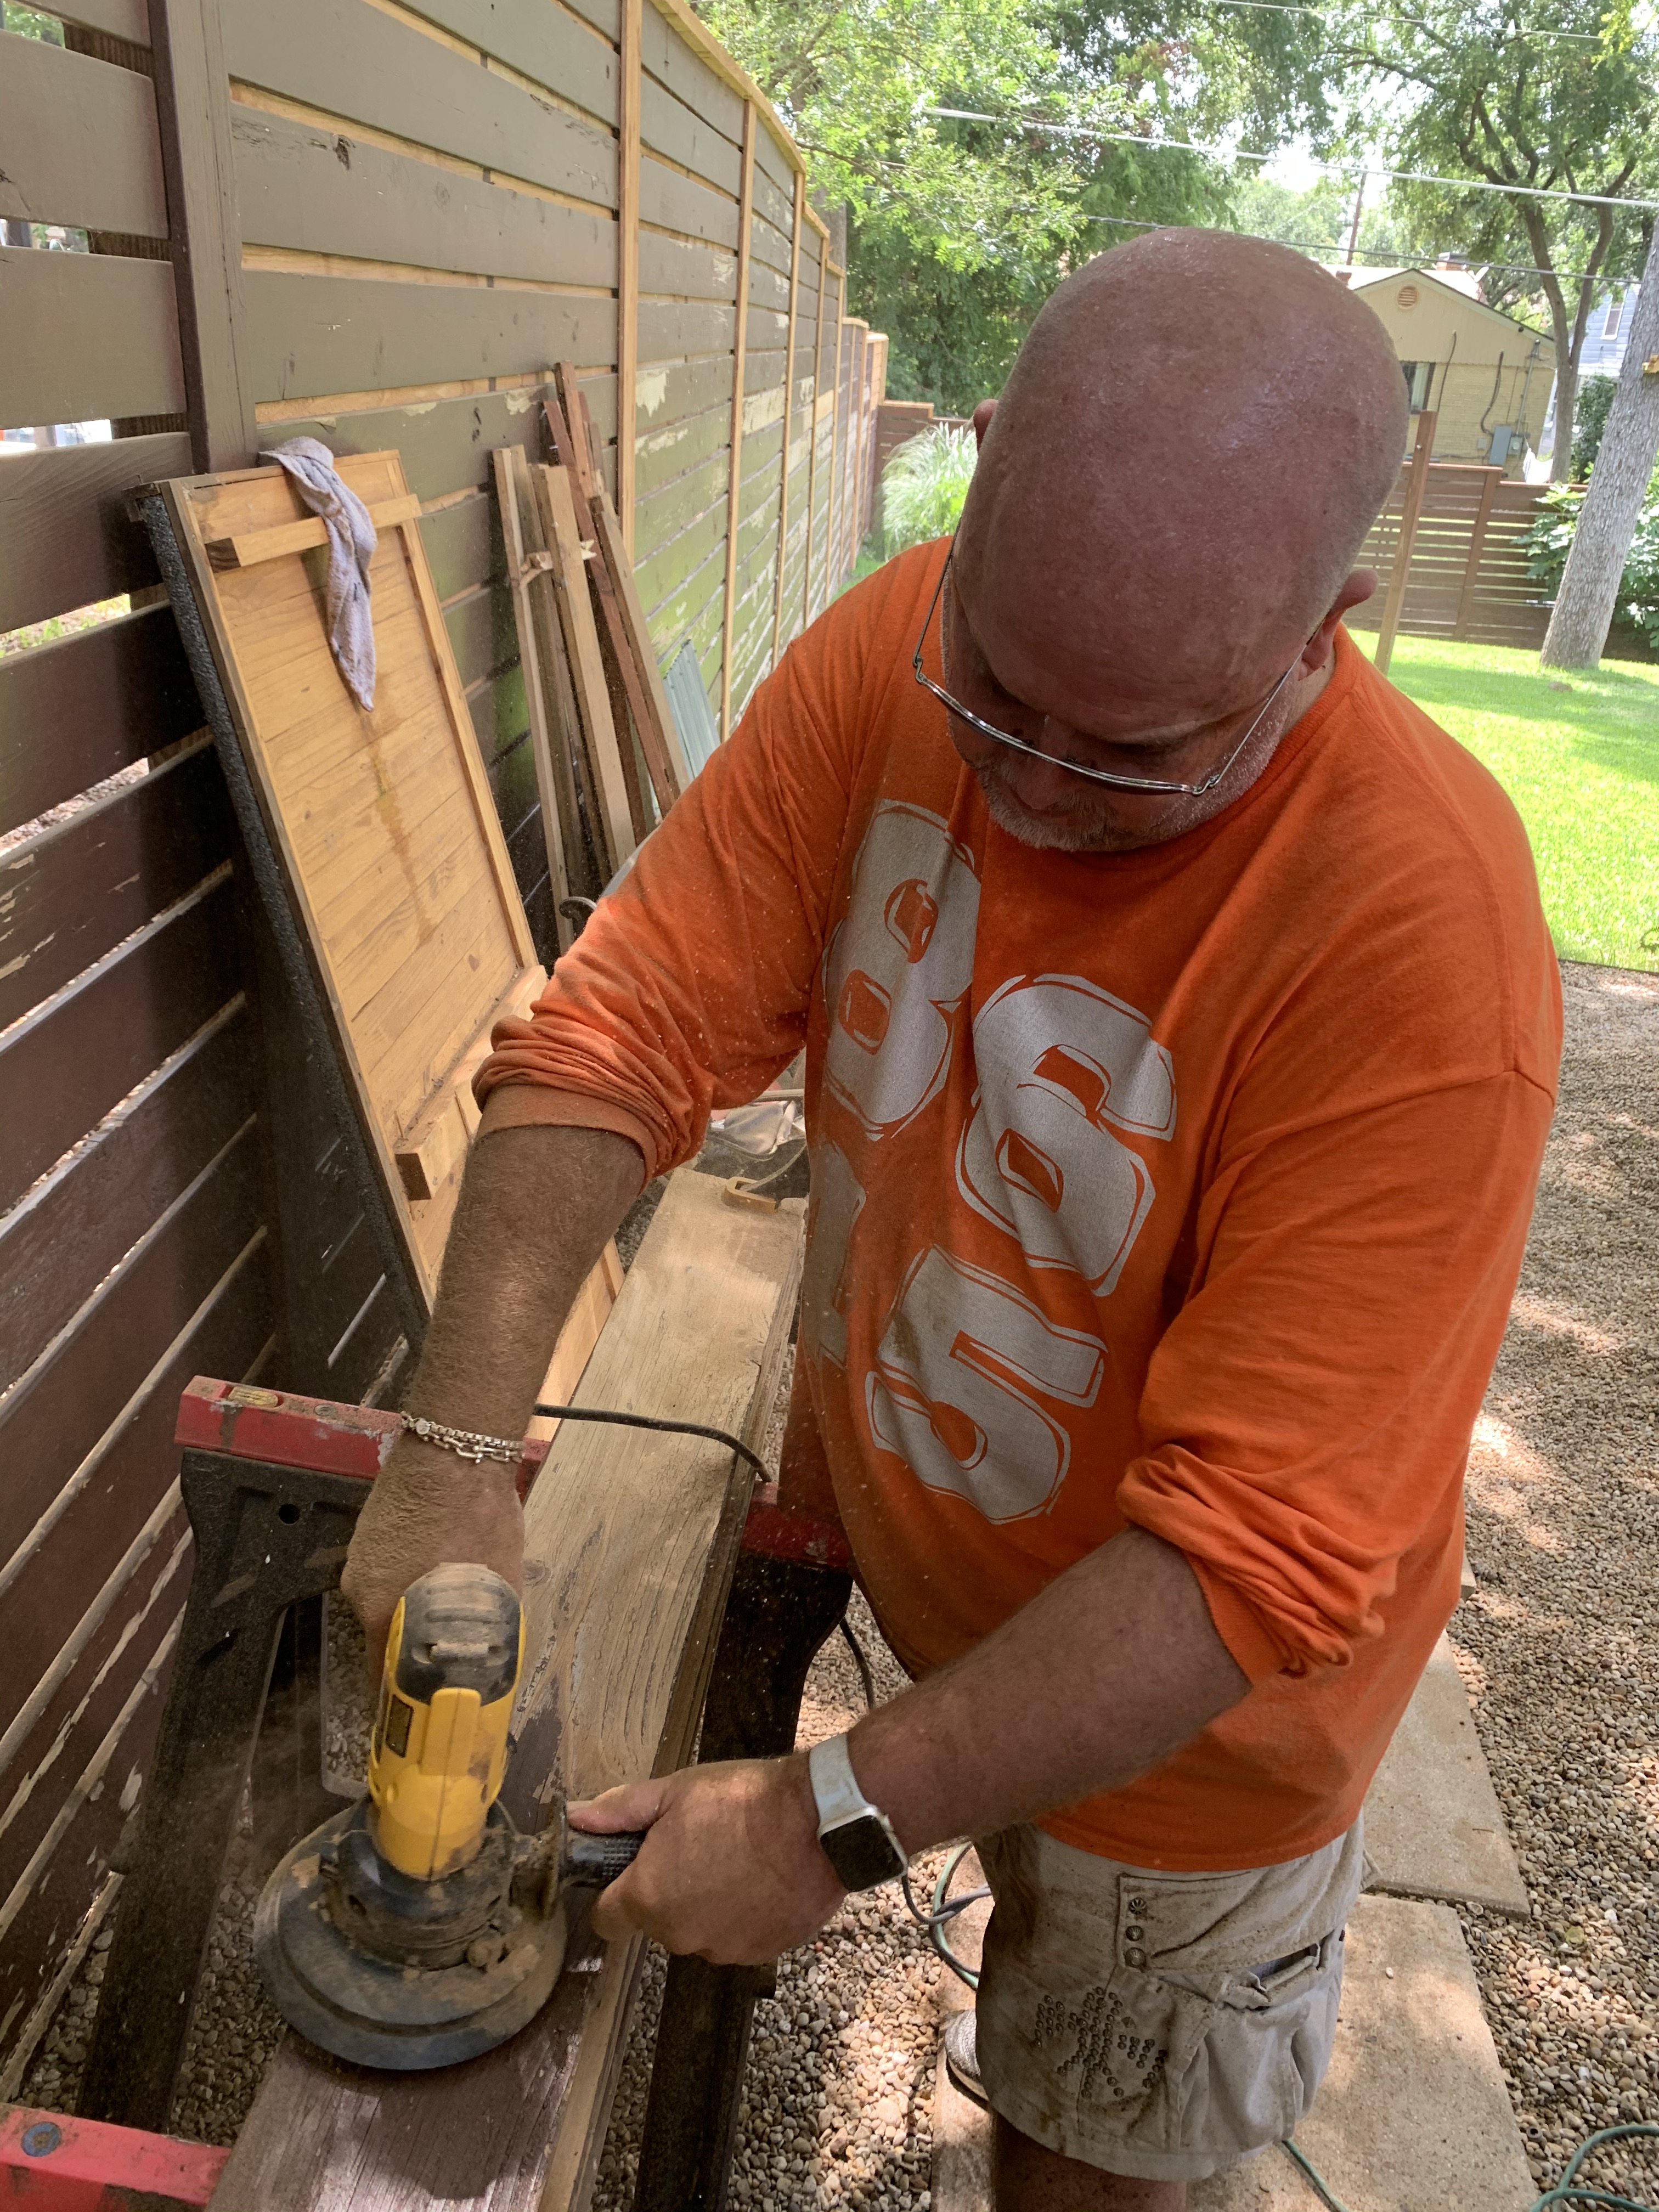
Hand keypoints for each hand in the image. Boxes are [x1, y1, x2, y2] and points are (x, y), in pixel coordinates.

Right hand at [339, 1438, 523, 1687]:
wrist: (454, 1445)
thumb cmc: (477, 1513)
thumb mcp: (499, 1579)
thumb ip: (491, 1625)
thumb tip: (497, 1659)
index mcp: (382, 1610)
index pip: (382, 1677)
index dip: (402, 1698)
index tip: (419, 1713)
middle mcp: (359, 1590)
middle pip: (383, 1640)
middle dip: (411, 1653)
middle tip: (443, 1663)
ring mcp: (360, 1558)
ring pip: (385, 1604)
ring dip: (410, 1613)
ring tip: (446, 1613)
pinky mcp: (367, 1533)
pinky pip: (385, 1574)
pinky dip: (407, 1581)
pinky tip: (436, 1571)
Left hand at [573, 1757, 845, 1964]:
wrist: (818, 1821)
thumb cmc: (742, 1802)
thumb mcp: (673, 1791)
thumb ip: (618, 1810)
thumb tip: (576, 1816)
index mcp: (649, 1898)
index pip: (606, 1921)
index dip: (614, 1894)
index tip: (632, 1871)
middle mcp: (680, 1935)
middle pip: (657, 1921)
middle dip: (668, 1890)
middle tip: (697, 1845)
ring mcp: (724, 1949)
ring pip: (699, 1930)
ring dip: (708, 1904)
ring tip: (736, 1858)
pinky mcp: (763, 1952)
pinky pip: (738, 1937)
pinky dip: (743, 1914)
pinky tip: (761, 1877)